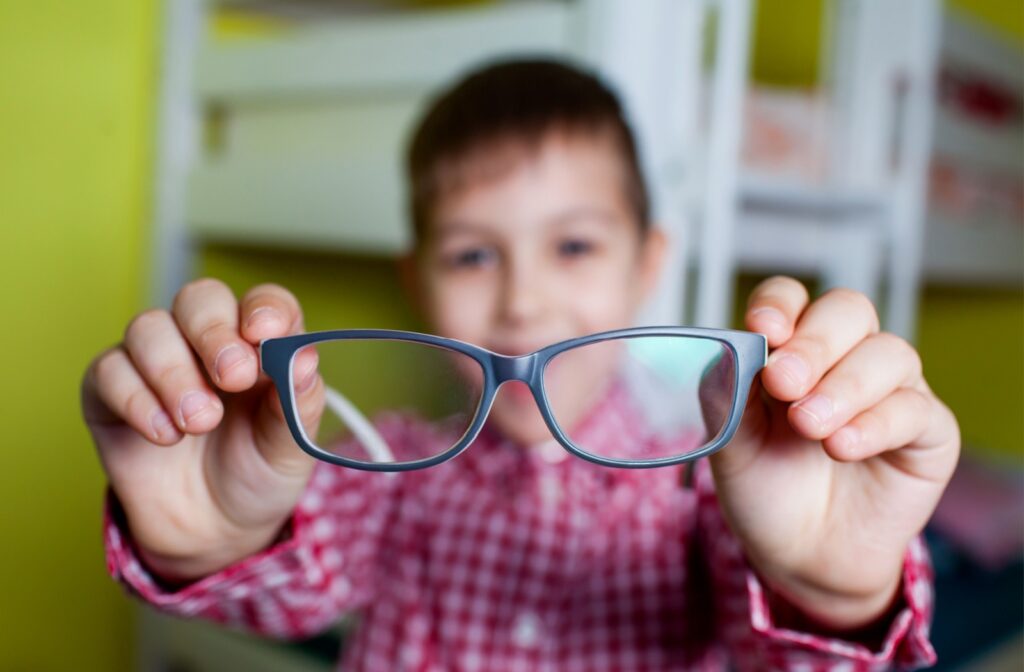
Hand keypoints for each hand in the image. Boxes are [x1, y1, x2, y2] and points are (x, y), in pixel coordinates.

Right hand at [81, 279, 324, 581]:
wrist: (216, 530)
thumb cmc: (259, 473)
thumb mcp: (292, 448)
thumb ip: (298, 404)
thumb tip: (303, 359)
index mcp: (261, 344)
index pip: (263, 301)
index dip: (264, 308)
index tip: (264, 333)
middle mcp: (207, 342)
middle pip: (200, 299)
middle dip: (214, 333)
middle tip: (233, 377)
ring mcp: (156, 362)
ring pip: (149, 327)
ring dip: (174, 372)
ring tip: (199, 422)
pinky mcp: (111, 392)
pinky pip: (109, 370)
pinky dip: (137, 400)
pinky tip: (164, 435)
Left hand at [709, 277, 959, 628]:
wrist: (799, 556)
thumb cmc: (765, 487)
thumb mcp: (731, 443)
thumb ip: (730, 396)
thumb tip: (733, 351)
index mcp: (790, 348)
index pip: (791, 299)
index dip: (780, 303)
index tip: (763, 327)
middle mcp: (844, 358)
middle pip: (848, 311)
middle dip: (815, 343)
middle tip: (783, 381)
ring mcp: (890, 391)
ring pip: (889, 354)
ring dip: (845, 386)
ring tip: (810, 426)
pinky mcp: (927, 432)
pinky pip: (915, 409)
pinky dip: (877, 423)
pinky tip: (843, 446)